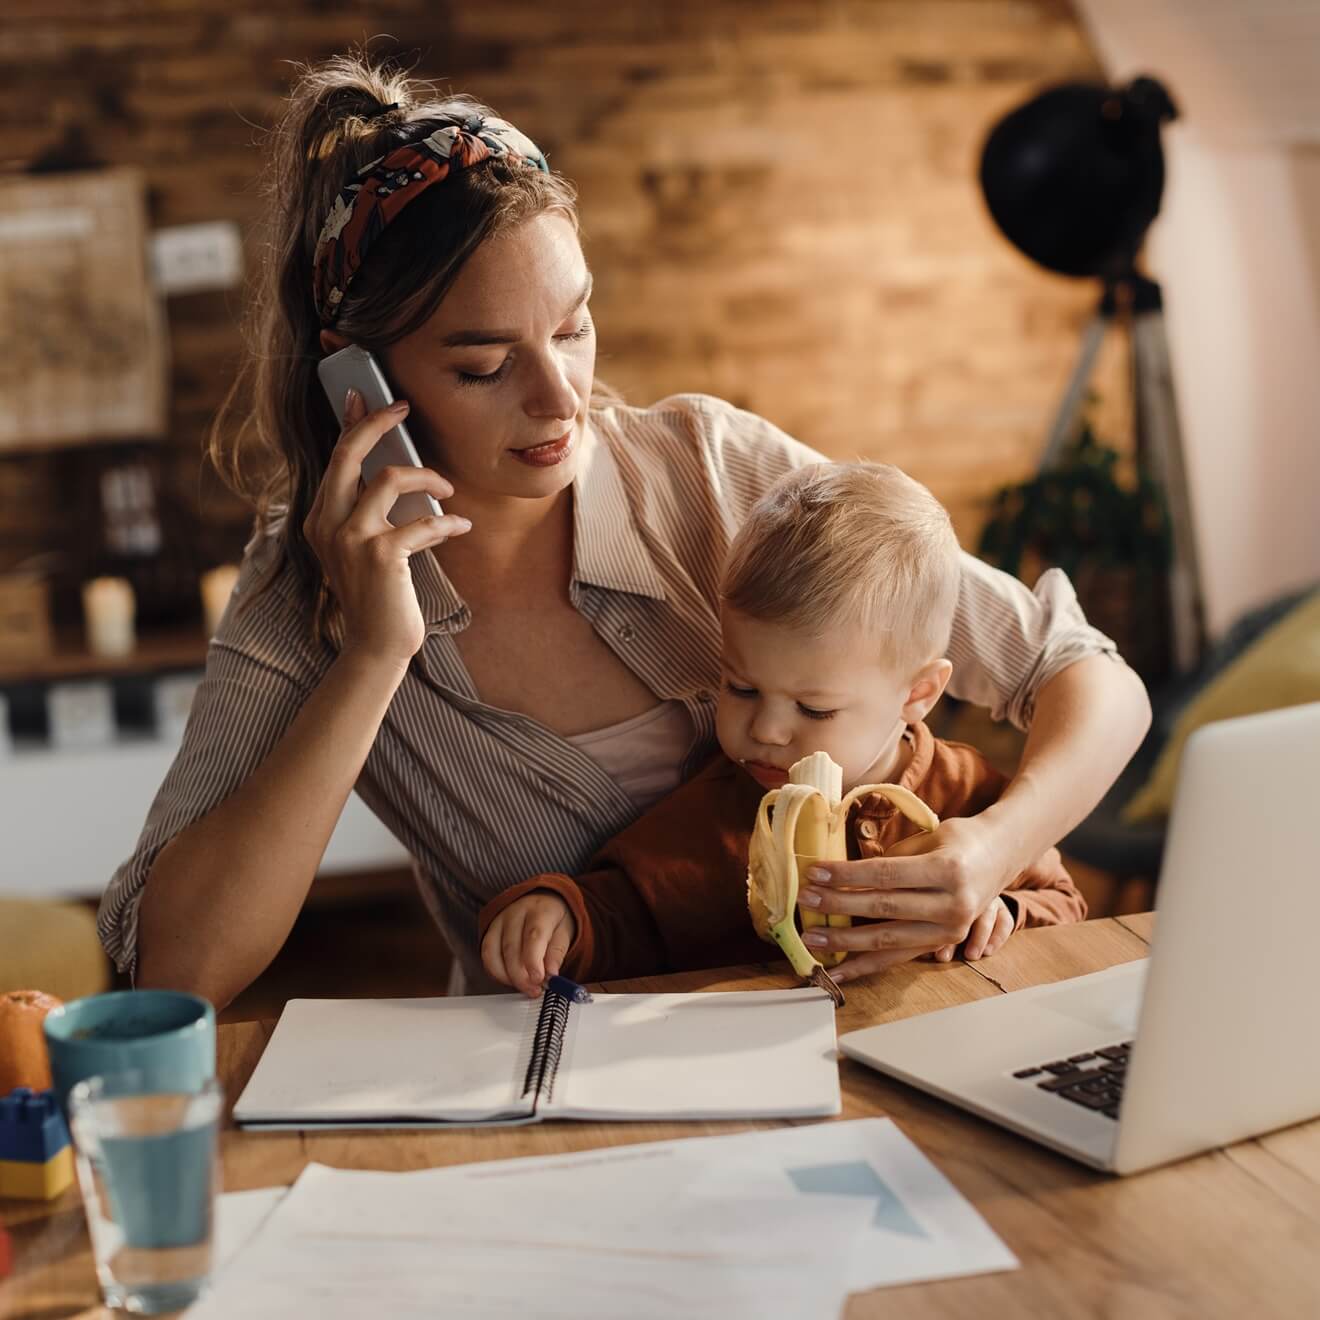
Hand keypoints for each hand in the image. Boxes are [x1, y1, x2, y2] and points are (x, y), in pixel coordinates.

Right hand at [303, 389, 469, 669]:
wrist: (376, 646)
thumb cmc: (377, 597)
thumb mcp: (363, 549)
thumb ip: (369, 515)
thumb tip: (396, 474)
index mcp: (319, 519)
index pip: (334, 460)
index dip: (351, 425)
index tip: (367, 399)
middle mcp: (327, 524)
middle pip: (348, 454)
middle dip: (377, 424)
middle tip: (403, 409)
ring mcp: (352, 539)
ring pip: (387, 478)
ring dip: (427, 478)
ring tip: (449, 490)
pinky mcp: (381, 556)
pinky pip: (422, 522)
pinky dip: (447, 521)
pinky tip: (461, 525)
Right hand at [481, 893, 576, 996]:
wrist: (541, 900)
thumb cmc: (554, 918)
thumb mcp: (565, 931)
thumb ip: (557, 953)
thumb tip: (551, 975)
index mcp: (540, 910)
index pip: (533, 936)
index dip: (533, 961)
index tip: (539, 980)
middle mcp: (516, 912)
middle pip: (511, 947)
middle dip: (521, 975)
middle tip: (534, 990)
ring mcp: (500, 921)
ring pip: (495, 952)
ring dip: (508, 976)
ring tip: (525, 986)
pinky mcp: (489, 931)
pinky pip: (487, 955)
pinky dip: (497, 972)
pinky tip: (511, 979)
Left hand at [796, 815, 1013, 983]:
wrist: (1003, 855)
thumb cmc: (961, 840)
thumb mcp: (930, 837)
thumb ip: (892, 857)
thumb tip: (845, 874)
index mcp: (947, 869)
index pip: (885, 875)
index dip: (847, 876)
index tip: (815, 873)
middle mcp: (952, 903)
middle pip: (883, 908)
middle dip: (838, 904)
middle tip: (805, 899)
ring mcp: (950, 929)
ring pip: (887, 940)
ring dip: (844, 940)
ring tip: (812, 938)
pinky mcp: (944, 943)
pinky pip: (897, 958)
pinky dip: (865, 965)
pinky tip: (838, 969)